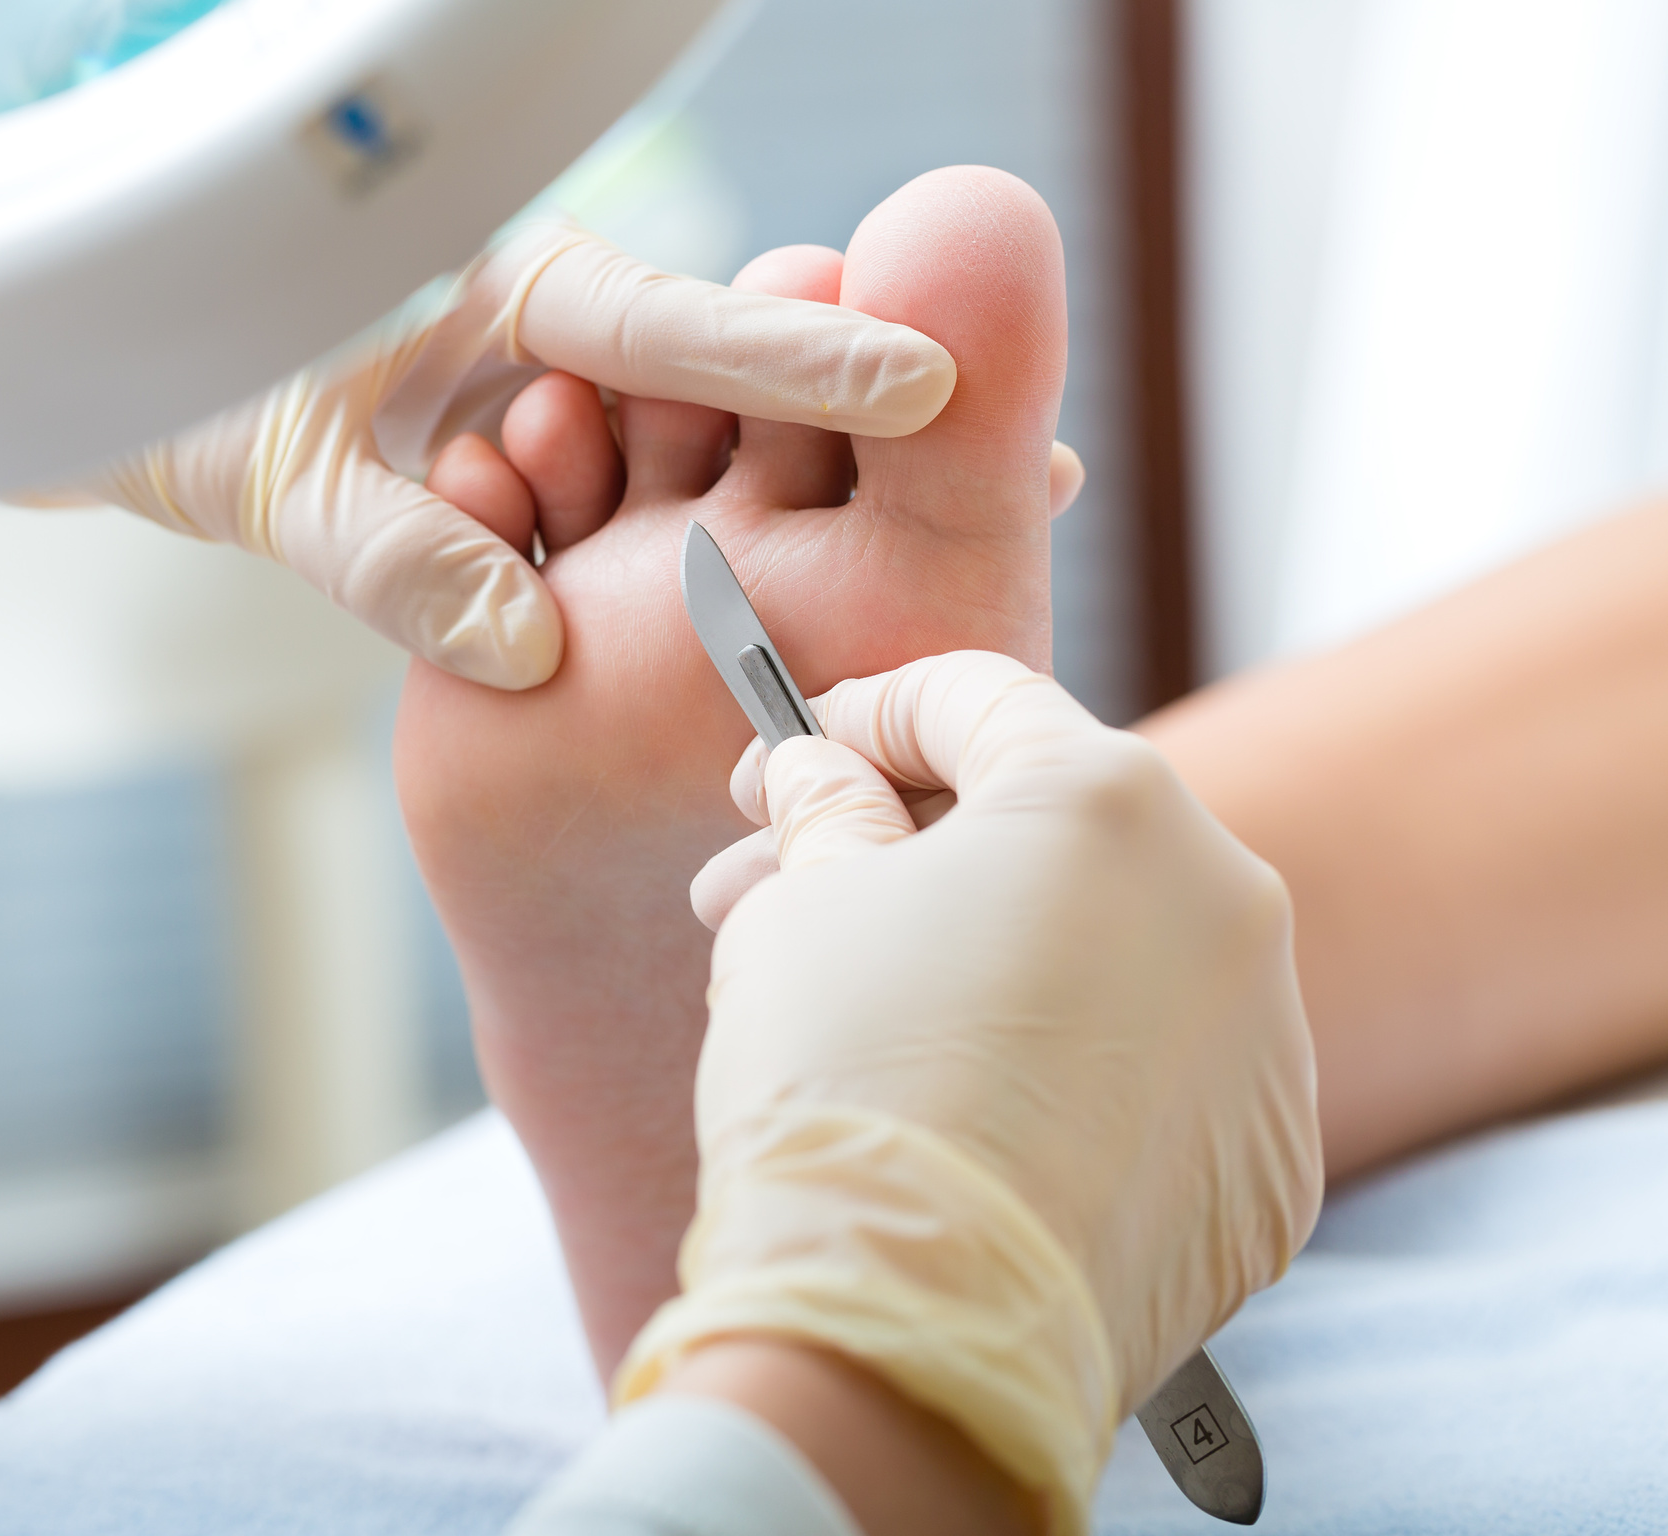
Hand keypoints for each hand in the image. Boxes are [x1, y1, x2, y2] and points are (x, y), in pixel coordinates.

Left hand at [27, 222, 960, 689]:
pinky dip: (758, 536)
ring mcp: (584, 403)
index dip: (801, 354)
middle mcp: (569, 343)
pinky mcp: (579, 470)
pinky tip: (845, 599)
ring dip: (839, 498)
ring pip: (734, 446)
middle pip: (749, 380)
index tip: (930, 382)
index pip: (672, 328)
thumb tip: (529, 647)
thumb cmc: (202, 401)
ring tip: (990, 536)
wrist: (148, 389)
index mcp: (505, 293)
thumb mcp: (289, 487)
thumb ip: (402, 562)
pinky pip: (677, 500)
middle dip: (873, 426)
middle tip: (1029, 473)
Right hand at [621, 651, 1323, 1534]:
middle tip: (783, 886)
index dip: (853, 717)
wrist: (916, 1326)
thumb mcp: (798, 906)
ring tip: (859, 1011)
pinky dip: (1065, 1067)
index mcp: (1107, 798)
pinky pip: (1155, 1072)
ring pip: (1108, 951)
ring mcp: (1269, 1035)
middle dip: (905, 847)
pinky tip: (963, 1108)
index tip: (782, 763)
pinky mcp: (1271, 1162)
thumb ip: (825, 812)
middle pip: (1048, 828)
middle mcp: (1225, 894)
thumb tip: (825, 779)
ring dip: (986, 955)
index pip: (972, 699)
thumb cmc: (848, 1083)